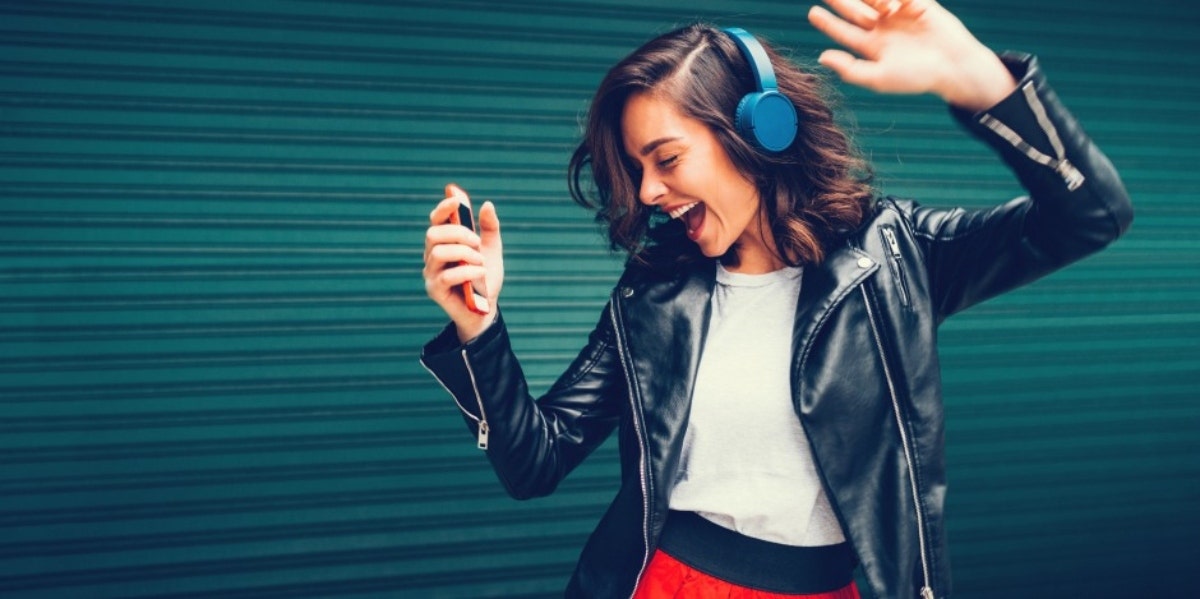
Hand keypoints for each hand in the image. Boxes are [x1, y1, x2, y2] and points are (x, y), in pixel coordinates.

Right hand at [423, 184, 503, 341]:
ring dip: (464, 253)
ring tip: (481, 262)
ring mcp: (431, 273)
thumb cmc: (485, 279)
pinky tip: (481, 273)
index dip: (444, 208)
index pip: (436, 220)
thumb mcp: (491, 250)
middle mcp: (432, 255)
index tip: (456, 200)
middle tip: (478, 242)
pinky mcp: (434, 290)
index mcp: (444, 242)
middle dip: (458, 233)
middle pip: (433, 233)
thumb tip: (487, 204)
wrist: (486, 309)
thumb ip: (489, 228)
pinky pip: (446, 276)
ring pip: (438, 252)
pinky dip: (467, 271)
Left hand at [808, 0, 1015, 110]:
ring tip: (877, 7)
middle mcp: (882, 28)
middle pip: (854, 9)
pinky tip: (892, 5)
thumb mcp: (879, 77)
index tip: (812, 12)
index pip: (844, 31)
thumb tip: (822, 57)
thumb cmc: (916, 77)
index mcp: (872, 46)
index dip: (828, 22)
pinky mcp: (917, 3)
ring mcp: (899, 14)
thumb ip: (850, 69)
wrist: (953, 65)